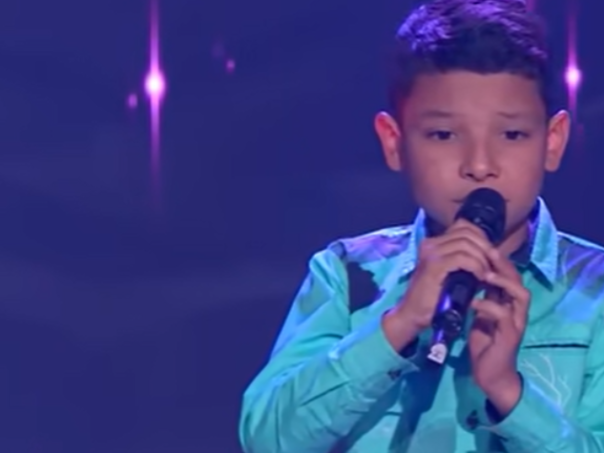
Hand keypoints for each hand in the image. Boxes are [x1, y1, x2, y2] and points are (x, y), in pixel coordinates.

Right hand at [383, 219, 494, 349]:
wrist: (413, 314)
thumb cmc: (434, 298)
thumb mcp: (451, 274)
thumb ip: (464, 260)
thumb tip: (489, 254)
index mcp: (433, 243)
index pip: (463, 226)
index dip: (481, 237)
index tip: (490, 255)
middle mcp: (430, 243)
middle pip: (466, 232)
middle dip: (485, 247)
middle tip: (494, 265)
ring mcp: (431, 253)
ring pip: (466, 244)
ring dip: (482, 258)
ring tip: (487, 274)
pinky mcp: (434, 265)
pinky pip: (462, 258)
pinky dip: (476, 266)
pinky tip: (481, 277)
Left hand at [469, 249, 529, 414]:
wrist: (489, 374)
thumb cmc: (484, 343)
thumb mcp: (480, 314)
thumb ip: (480, 296)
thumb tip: (467, 276)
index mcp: (508, 303)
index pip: (508, 275)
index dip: (497, 261)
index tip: (481, 248)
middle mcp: (517, 309)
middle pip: (518, 279)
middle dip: (503, 264)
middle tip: (487, 252)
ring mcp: (516, 322)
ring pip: (520, 294)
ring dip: (503, 282)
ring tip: (486, 274)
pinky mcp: (510, 336)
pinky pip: (504, 315)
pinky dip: (489, 306)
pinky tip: (474, 302)